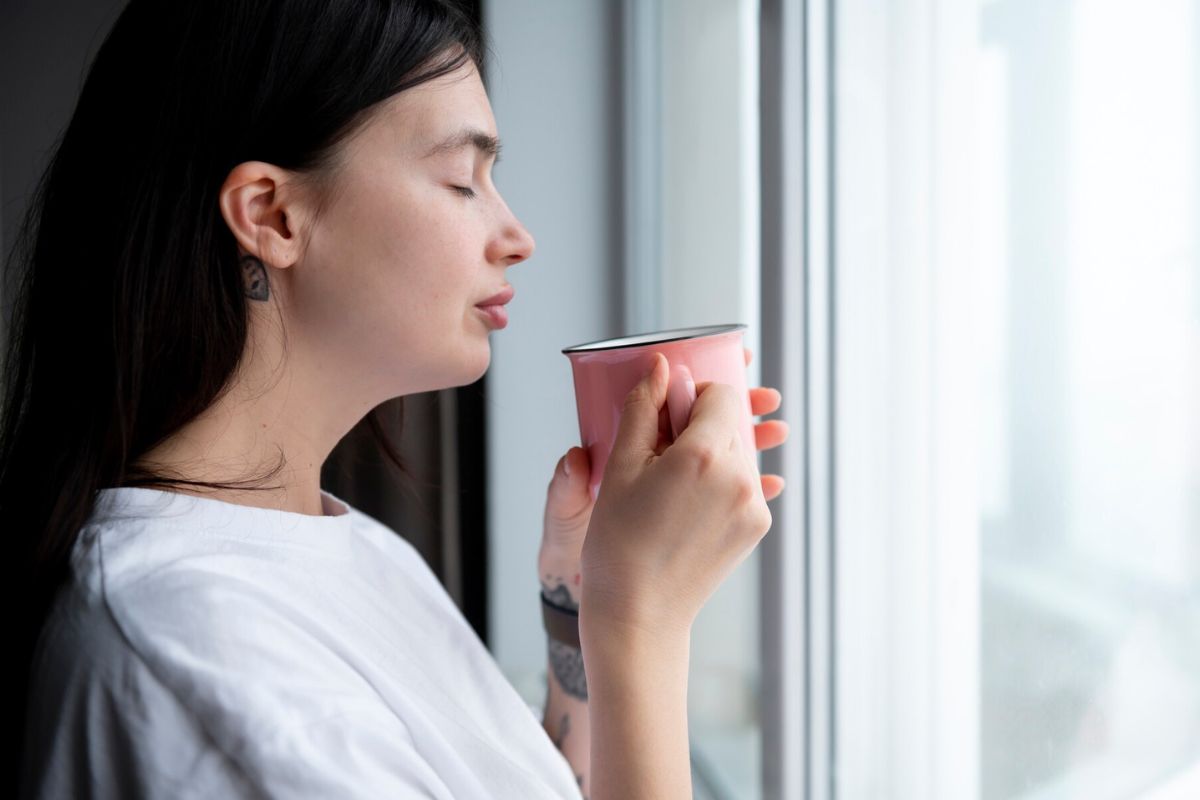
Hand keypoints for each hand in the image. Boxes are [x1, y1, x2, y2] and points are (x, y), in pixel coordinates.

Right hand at [579, 353, 776, 639]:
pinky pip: (745, 483)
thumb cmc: (618, 542)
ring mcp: (754, 505)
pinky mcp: (758, 526)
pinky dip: (721, 481)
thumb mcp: (621, 467)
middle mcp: (740, 477)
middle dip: (701, 426)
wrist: (639, 612)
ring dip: (712, 454)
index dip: (691, 397)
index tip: (667, 415)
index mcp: (703, 455)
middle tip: (663, 452)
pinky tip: (687, 504)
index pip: (720, 394)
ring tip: (673, 484)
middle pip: (731, 423)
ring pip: (739, 452)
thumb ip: (643, 408)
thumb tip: (660, 365)